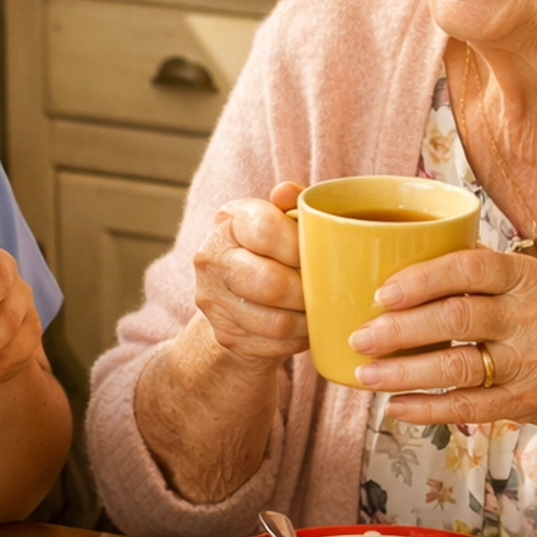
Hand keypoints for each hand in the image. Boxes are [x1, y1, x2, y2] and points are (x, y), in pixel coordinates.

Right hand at [192, 181, 307, 367]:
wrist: (234, 297)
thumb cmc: (270, 252)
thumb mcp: (280, 221)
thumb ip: (293, 205)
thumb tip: (288, 192)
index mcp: (228, 221)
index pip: (265, 229)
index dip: (300, 245)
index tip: (320, 253)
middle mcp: (212, 259)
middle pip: (270, 283)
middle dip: (306, 290)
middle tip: (324, 288)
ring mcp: (214, 301)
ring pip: (276, 322)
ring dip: (306, 319)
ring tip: (319, 308)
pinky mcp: (226, 336)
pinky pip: (274, 345)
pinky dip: (298, 339)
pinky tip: (306, 327)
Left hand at [346, 244, 536, 463]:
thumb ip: (486, 278)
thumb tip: (409, 269)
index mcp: (529, 279)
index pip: (471, 269)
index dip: (423, 279)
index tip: (382, 291)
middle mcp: (531, 319)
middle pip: (456, 319)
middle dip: (400, 328)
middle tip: (361, 335)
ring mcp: (530, 365)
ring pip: (457, 368)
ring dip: (403, 372)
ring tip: (365, 374)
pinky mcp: (526, 404)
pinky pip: (468, 408)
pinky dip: (427, 409)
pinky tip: (395, 408)